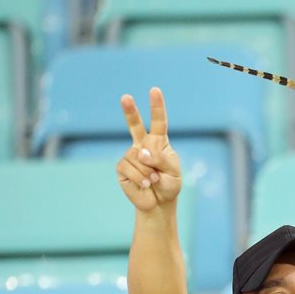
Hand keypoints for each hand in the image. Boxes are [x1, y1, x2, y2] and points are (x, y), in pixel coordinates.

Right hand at [117, 87, 180, 211]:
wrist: (158, 203)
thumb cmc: (169, 185)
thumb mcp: (173, 173)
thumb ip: (161, 160)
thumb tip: (141, 153)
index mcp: (158, 143)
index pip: (158, 122)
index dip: (157, 106)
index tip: (155, 90)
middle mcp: (142, 145)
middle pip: (135, 125)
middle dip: (130, 111)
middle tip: (126, 97)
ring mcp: (130, 155)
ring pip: (137, 157)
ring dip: (148, 171)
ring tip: (153, 180)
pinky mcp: (122, 167)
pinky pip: (129, 168)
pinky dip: (139, 177)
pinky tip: (144, 183)